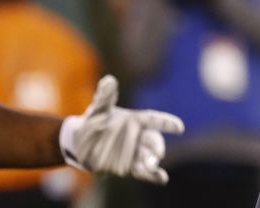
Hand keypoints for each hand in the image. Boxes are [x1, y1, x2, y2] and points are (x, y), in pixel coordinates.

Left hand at [60, 75, 183, 183]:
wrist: (80, 144)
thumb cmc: (93, 121)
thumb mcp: (98, 108)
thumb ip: (104, 96)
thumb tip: (109, 81)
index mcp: (135, 120)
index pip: (153, 120)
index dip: (166, 123)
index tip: (179, 127)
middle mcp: (138, 136)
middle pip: (153, 140)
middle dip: (157, 146)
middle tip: (158, 153)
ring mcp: (134, 153)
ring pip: (148, 157)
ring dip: (153, 161)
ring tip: (152, 165)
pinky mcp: (128, 167)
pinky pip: (143, 172)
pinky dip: (153, 175)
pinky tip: (162, 178)